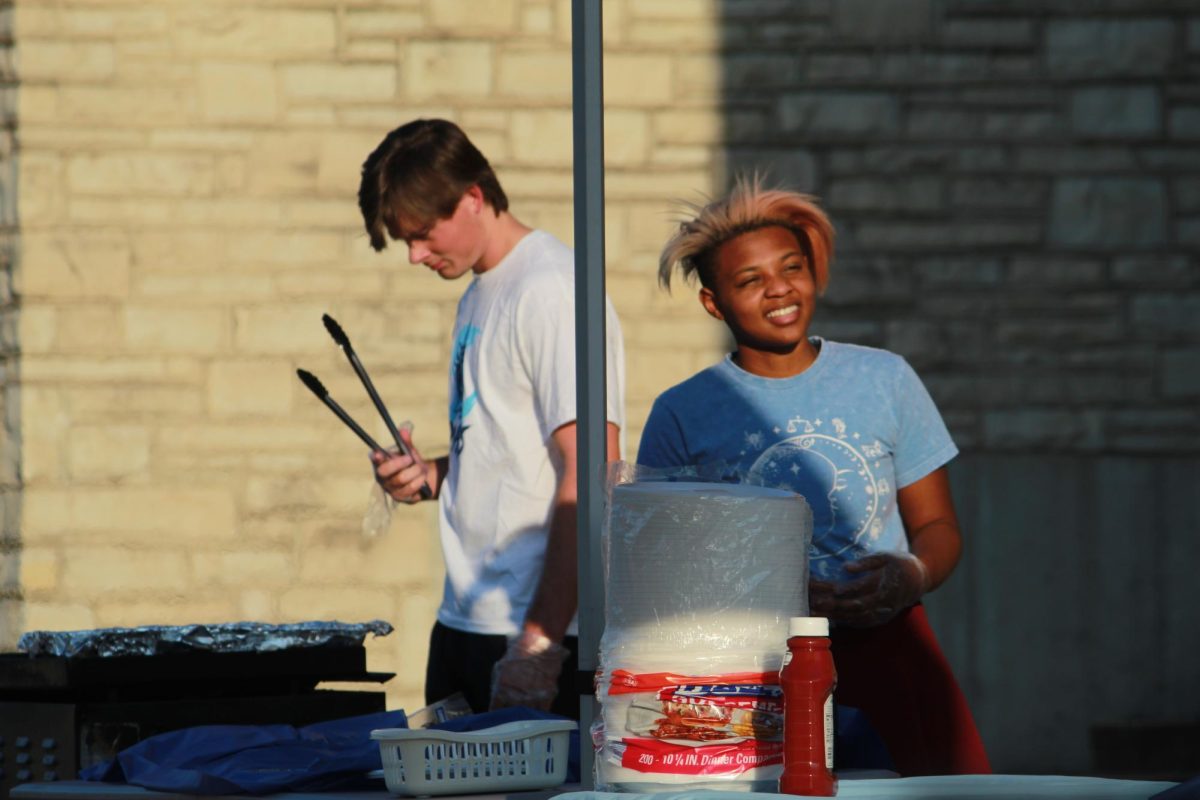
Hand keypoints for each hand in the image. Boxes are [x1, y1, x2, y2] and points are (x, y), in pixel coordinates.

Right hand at [371, 428, 429, 503]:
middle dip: (400, 463)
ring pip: (401, 479)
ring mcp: (389, 489)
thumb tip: (404, 430)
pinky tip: (421, 480)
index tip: (378, 454)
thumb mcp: (409, 451)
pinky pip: (410, 490)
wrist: (423, 479)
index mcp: (381, 463)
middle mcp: (381, 477)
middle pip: (385, 471)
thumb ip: (406, 442)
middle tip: (411, 458)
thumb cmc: (411, 463)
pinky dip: (419, 482)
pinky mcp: (399, 498)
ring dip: (415, 472)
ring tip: (421, 469)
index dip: (375, 458)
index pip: (374, 460)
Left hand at [489, 631, 568, 711]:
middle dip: (510, 719)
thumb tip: (496, 701)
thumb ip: (497, 686)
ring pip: (527, 718)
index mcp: (501, 689)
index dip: (495, 716)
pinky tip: (537, 712)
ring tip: (525, 716)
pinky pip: (543, 712)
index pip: (495, 711)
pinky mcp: (548, 695)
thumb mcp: (500, 668)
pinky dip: (540, 714)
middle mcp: (516, 695)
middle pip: (511, 717)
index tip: (497, 718)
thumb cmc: (518, 654)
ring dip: (525, 718)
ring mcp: (533, 697)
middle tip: (511, 718)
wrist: (539, 643)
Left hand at [809, 551, 928, 628]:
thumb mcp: (886, 556)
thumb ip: (867, 562)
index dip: (847, 589)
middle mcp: (883, 602)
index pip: (862, 589)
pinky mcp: (879, 619)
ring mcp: (881, 613)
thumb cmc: (899, 564)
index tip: (832, 589)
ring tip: (815, 612)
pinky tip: (829, 618)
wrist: (918, 581)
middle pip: (855, 606)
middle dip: (834, 605)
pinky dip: (844, 621)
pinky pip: (860, 622)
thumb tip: (846, 567)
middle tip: (815, 602)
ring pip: (855, 617)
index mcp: (885, 585)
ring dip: (834, 615)